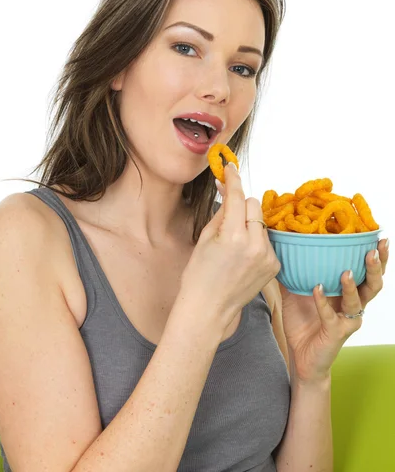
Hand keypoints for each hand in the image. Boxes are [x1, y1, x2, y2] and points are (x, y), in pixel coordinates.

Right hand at [181, 163, 280, 329]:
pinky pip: (266, 239)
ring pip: (261, 222)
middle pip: (253, 204)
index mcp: (233, 236)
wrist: (209, 308)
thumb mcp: (205, 237)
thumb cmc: (200, 274)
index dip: (233, 179)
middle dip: (240, 205)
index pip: (237, 195)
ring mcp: (268, 256)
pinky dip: (256, 240)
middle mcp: (255, 244)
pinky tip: (243, 255)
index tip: (231, 167)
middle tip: (227, 216)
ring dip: (249, 224)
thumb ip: (220, 210)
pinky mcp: (275, 265)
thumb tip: (225, 187)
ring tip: (234, 243)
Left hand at [278, 238, 388, 382]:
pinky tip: (317, 289)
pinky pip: (330, 315)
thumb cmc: (303, 323)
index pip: (367, 271)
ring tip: (346, 271)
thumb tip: (282, 247)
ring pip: (358, 301)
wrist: (300, 356)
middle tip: (372, 250)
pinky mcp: (336, 333)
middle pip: (373, 284)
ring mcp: (347, 320)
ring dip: (352, 285)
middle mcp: (353, 305)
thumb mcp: (296, 292)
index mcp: (348, 293)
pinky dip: (323, 302)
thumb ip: (295, 272)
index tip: (377, 237)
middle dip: (375, 266)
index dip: (375, 256)